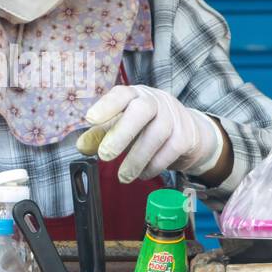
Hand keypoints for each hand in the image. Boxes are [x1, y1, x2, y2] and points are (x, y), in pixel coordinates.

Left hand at [75, 85, 225, 183]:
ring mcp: (173, 116)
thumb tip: (81, 146)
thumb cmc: (147, 126)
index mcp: (135, 95)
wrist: (190, 133)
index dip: (106, 106)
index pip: (121, 94)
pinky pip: (169, 151)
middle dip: (121, 133)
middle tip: (104, 156)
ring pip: (156, 134)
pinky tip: (143, 174)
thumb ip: (101, 135)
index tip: (90, 119)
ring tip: (123, 177)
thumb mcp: (122, 126)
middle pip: (141, 110)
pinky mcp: (186, 135)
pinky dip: (153, 166)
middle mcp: (155, 101)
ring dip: (136, 159)